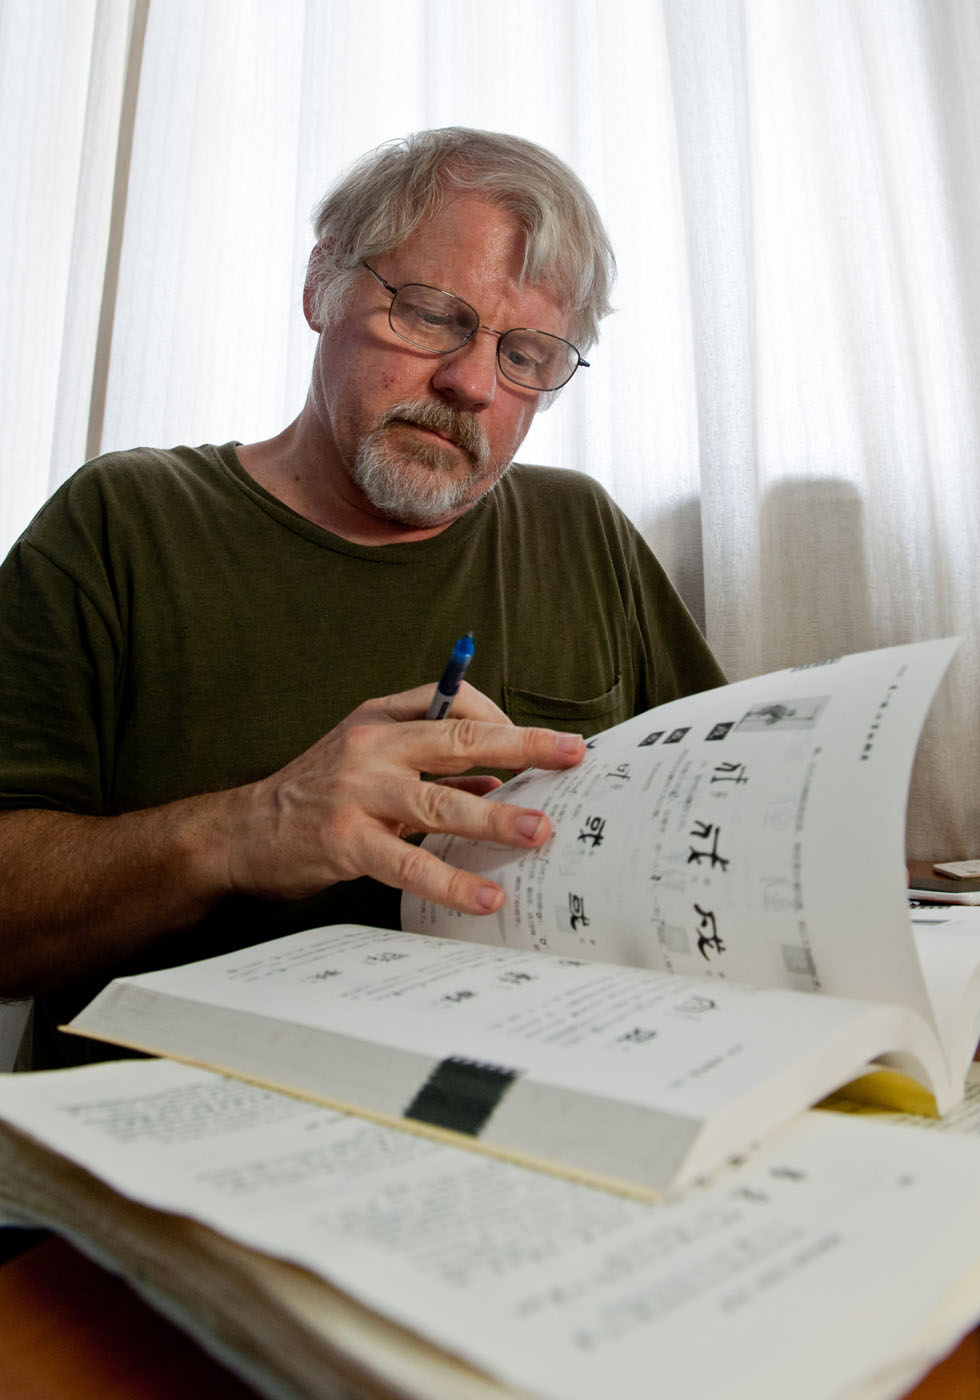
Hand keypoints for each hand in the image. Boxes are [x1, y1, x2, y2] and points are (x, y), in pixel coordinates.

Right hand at [222, 682, 585, 914]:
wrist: (243, 832)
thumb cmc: (316, 796)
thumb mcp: (371, 763)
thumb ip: (432, 770)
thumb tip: (500, 787)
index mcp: (381, 720)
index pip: (455, 704)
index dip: (504, 723)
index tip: (543, 747)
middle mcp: (371, 747)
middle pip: (459, 739)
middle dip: (523, 746)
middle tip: (572, 756)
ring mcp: (357, 793)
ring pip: (439, 801)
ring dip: (494, 817)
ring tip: (538, 832)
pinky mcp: (345, 841)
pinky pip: (409, 862)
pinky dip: (451, 880)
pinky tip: (485, 895)